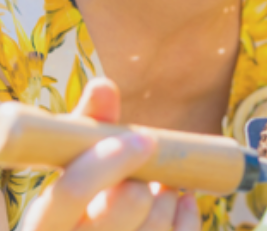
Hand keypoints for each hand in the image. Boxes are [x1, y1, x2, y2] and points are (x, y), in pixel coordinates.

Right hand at [21, 78, 200, 230]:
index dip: (112, 160)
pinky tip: (180, 201)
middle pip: (124, 206)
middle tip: (147, 174)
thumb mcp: (73, 170)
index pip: (72, 192)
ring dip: (168, 197)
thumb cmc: (80, 205)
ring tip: (158, 189)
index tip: (146, 137)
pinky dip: (187, 215)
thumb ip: (88, 129)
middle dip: (145, 182)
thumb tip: (102, 85)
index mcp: (44, 224)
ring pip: (157, 224)